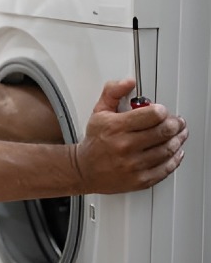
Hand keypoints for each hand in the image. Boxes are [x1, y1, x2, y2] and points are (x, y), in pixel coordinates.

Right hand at [74, 79, 187, 194]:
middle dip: (175, 124)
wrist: (85, 169)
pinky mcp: (140, 179)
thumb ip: (113, 92)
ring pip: (168, 149)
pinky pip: (166, 168)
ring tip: (178, 134)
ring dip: (178, 140)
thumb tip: (129, 82)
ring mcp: (134, 164)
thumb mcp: (99, 111)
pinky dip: (175, 159)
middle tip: (176, 122)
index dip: (162, 111)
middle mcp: (125, 146)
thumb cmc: (95, 140)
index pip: (152, 115)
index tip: (162, 111)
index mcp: (115, 127)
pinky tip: (175, 152)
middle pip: (164, 131)